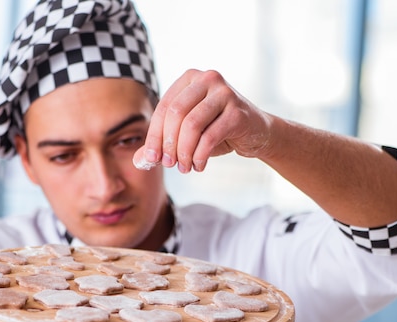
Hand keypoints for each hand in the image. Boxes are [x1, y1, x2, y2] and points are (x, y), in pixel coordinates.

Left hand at [133, 69, 272, 172]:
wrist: (257, 133)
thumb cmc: (218, 130)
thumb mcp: (188, 135)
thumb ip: (163, 144)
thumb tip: (138, 161)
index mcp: (190, 79)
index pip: (164, 107)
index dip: (154, 135)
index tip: (152, 159)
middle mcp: (207, 79)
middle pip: (176, 114)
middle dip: (169, 144)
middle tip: (169, 165)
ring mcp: (225, 93)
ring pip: (192, 125)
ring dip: (184, 152)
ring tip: (185, 167)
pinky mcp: (238, 111)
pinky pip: (210, 137)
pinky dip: (200, 156)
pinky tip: (199, 166)